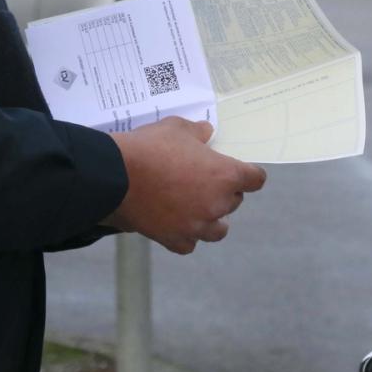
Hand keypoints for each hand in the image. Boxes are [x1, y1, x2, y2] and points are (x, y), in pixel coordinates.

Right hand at [103, 117, 265, 254]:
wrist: (115, 175)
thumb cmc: (149, 147)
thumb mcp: (176, 128)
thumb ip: (197, 132)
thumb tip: (206, 133)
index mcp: (225, 175)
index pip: (255, 179)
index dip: (249, 174)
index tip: (242, 171)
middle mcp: (217, 204)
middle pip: (235, 202)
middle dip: (223, 191)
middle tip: (204, 180)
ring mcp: (196, 225)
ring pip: (218, 229)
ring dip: (212, 218)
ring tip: (197, 208)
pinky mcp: (174, 239)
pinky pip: (190, 243)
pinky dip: (186, 235)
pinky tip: (177, 224)